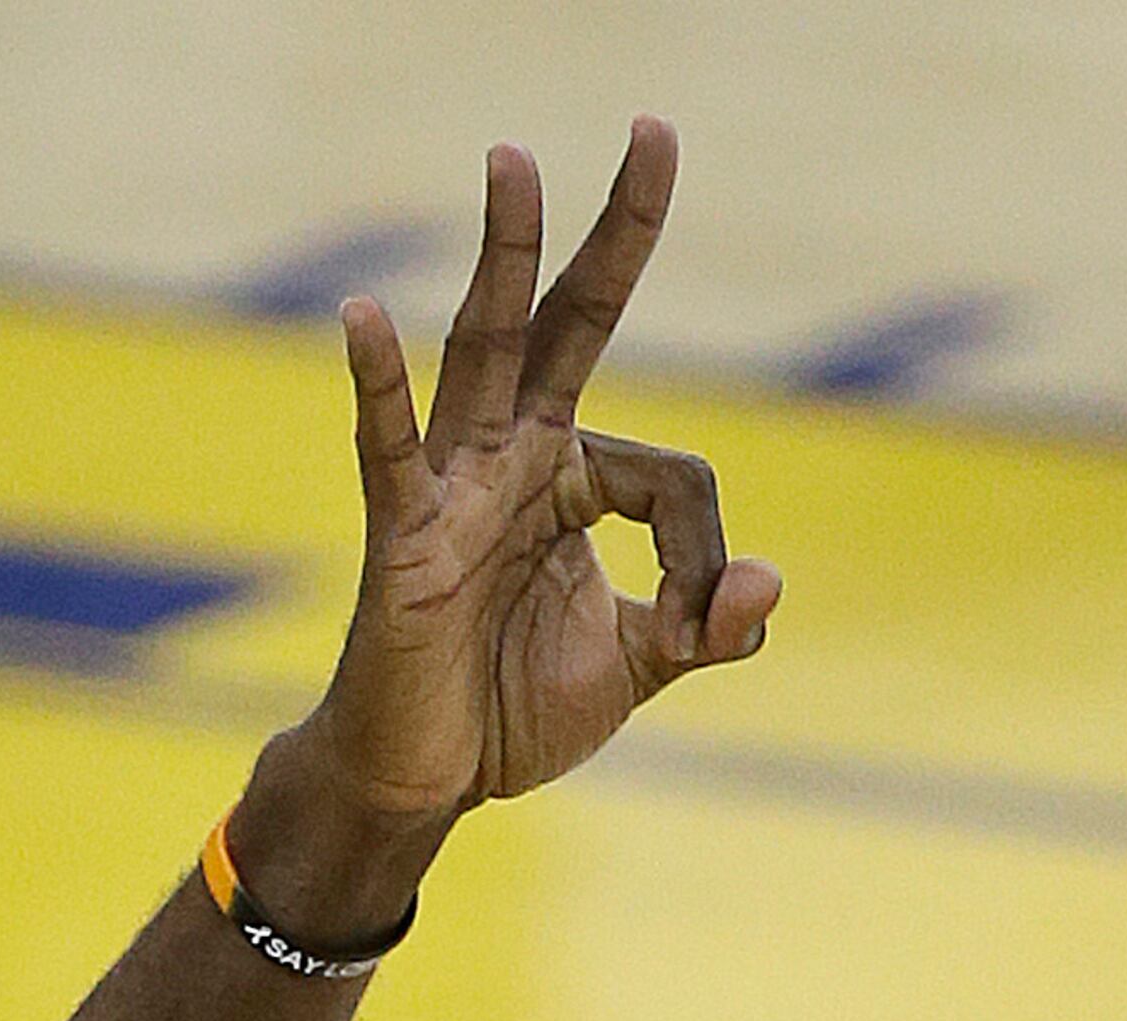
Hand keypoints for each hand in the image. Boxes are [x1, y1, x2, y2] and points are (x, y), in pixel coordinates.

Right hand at [249, 121, 779, 926]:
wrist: (419, 787)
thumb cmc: (508, 716)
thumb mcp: (631, 671)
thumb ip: (703, 628)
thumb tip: (765, 591)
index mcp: (575, 485)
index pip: (672, 476)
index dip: (702, 556)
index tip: (697, 630)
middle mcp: (518, 461)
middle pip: (573, 322)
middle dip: (616, 232)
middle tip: (655, 128)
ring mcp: (458, 490)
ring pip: (487, 348)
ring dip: (505, 254)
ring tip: (513, 160)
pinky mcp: (403, 538)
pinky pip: (390, 449)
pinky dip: (377, 384)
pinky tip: (361, 315)